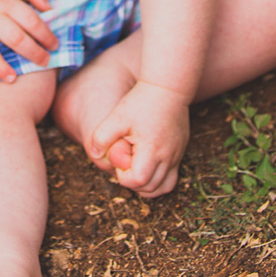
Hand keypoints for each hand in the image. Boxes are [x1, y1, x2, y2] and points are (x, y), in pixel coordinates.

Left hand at [88, 80, 189, 197]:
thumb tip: (95, 154)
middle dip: (133, 183)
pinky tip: (147, 166)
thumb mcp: (116, 116)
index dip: (123, 176)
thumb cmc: (140, 101)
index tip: (119, 159)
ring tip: (134, 167)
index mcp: (151, 149)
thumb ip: (101, 136)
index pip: (137, 180)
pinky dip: (158, 180)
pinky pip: (172, 178)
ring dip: (146, 185)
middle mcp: (167, 156)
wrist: (168, 87)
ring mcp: (176, 155)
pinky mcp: (180, 151)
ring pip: (164, 187)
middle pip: (151, 189)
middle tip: (125, 163)